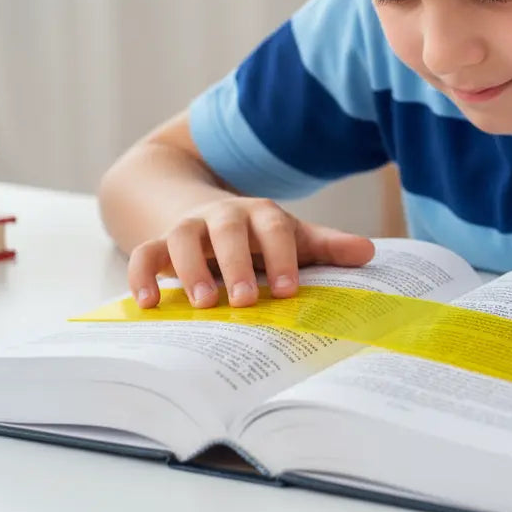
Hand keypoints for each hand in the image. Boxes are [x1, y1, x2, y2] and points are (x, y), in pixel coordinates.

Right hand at [127, 196, 374, 309]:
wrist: (201, 206)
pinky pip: (143, 253)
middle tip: (245, 300)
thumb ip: (326, 246)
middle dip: (236, 263)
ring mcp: (188, 227)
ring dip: (191, 269)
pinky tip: (148, 303)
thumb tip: (369, 252)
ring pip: (181, 237)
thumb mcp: (292, 235)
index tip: (289, 290)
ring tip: (204, 304)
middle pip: (227, 229)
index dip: (282, 257)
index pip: (274, 228)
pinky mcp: (158, 241)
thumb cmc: (256, 233)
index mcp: (261, 215)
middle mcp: (222, 216)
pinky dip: (142, 274)